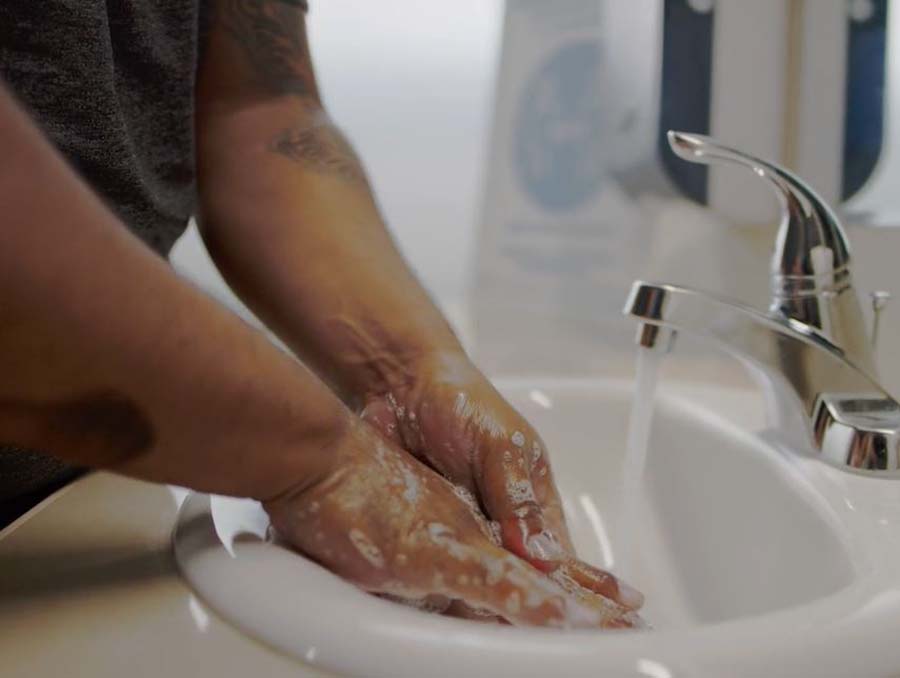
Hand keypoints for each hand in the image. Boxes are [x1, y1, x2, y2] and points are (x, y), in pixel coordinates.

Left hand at [264, 417, 640, 627]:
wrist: (400, 388)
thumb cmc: (460, 403)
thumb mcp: (502, 445)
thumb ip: (519, 497)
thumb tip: (541, 555)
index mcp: (532, 504)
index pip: (561, 567)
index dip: (581, 601)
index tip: (604, 631)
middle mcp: (503, 526)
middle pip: (532, 586)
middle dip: (553, 619)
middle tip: (578, 652)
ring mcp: (466, 533)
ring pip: (490, 589)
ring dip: (506, 619)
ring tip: (524, 654)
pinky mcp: (429, 535)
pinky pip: (446, 578)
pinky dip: (456, 603)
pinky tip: (461, 626)